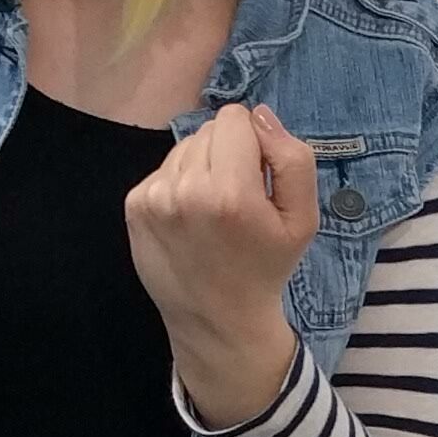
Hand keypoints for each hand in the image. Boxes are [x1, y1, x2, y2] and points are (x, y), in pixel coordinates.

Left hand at [123, 101, 315, 427]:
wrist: (218, 321)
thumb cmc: (266, 267)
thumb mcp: (303, 219)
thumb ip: (292, 159)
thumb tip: (259, 114)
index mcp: (230, 192)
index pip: (235, 118)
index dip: (254, 144)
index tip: (258, 180)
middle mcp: (185, 190)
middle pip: (209, 129)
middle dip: (227, 154)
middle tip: (236, 201)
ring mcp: (154, 198)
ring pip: (184, 147)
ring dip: (202, 168)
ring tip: (212, 212)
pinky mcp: (134, 206)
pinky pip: (163, 169)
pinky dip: (178, 185)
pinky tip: (189, 220)